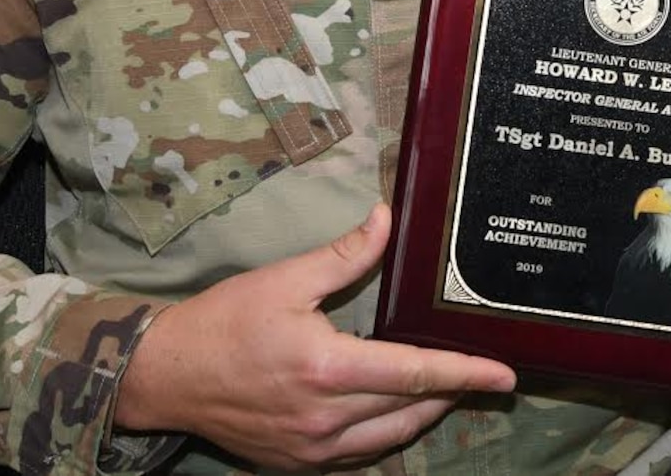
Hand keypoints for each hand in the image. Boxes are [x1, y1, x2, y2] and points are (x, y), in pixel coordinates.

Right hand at [114, 203, 514, 467]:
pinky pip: (358, 456)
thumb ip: (344, 256)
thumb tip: (385, 220)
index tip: (504, 376)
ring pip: (389, 438)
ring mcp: (313, 449)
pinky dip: (384, 434)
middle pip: (412, 410)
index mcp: (329, 369)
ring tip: (443, 390)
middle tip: (479, 375)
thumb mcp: (285, 279)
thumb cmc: (223, 323)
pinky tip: (391, 413)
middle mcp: (327, 418)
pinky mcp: (298, 464)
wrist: (167, 377)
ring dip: (421, 415)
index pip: (416, 373)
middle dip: (452, 393)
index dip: (465, 373)